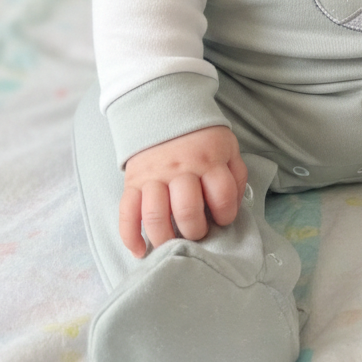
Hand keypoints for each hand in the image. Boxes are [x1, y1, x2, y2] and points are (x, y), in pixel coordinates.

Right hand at [119, 125, 247, 257]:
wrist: (165, 110)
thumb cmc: (201, 138)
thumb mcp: (227, 148)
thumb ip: (235, 177)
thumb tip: (231, 209)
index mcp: (208, 159)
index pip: (222, 197)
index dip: (225, 215)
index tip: (221, 219)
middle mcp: (179, 169)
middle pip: (187, 211)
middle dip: (195, 232)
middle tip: (196, 233)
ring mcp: (153, 176)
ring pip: (155, 216)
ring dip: (165, 238)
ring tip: (173, 244)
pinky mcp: (132, 182)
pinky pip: (126, 213)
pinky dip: (130, 237)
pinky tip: (141, 251)